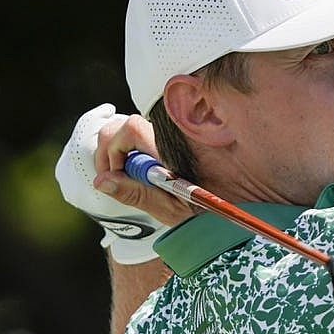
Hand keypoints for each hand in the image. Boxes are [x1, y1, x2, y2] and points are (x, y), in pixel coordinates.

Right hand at [55, 104, 190, 262]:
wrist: (232, 203)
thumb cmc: (204, 209)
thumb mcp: (168, 208)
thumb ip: (135, 193)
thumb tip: (102, 180)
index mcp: (170, 150)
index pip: (132, 129)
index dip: (114, 150)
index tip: (114, 175)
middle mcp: (170, 137)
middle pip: (127, 124)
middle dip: (110, 148)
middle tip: (112, 177)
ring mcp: (169, 137)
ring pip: (132, 129)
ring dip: (120, 151)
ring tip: (124, 177)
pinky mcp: (168, 142)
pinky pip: (142, 138)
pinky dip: (131, 152)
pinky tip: (138, 173)